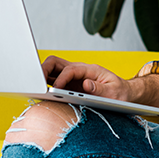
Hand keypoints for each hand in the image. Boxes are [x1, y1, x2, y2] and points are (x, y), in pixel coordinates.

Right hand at [42, 56, 158, 109]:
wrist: (124, 94)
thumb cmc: (120, 93)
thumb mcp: (115, 92)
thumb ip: (100, 88)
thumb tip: (86, 84)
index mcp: (90, 69)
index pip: (70, 69)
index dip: (61, 78)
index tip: (55, 89)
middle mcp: (79, 71)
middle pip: (55, 63)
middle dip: (43, 70)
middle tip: (35, 82)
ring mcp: (73, 78)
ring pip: (51, 71)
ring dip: (42, 77)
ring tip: (33, 88)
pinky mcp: (69, 86)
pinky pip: (53, 81)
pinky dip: (45, 85)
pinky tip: (39, 94)